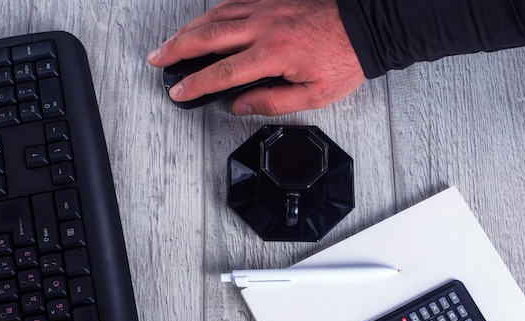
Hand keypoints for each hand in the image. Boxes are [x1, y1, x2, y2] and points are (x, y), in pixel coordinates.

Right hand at [147, 0, 365, 115]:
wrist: (366, 24)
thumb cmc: (345, 58)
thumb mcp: (315, 94)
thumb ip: (273, 101)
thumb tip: (241, 105)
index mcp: (274, 53)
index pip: (223, 71)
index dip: (196, 83)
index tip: (178, 91)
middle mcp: (264, 26)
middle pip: (208, 36)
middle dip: (177, 48)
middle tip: (157, 58)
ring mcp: (267, 7)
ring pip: (216, 15)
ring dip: (189, 29)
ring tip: (171, 42)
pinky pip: (233, 1)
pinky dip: (212, 11)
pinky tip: (203, 20)